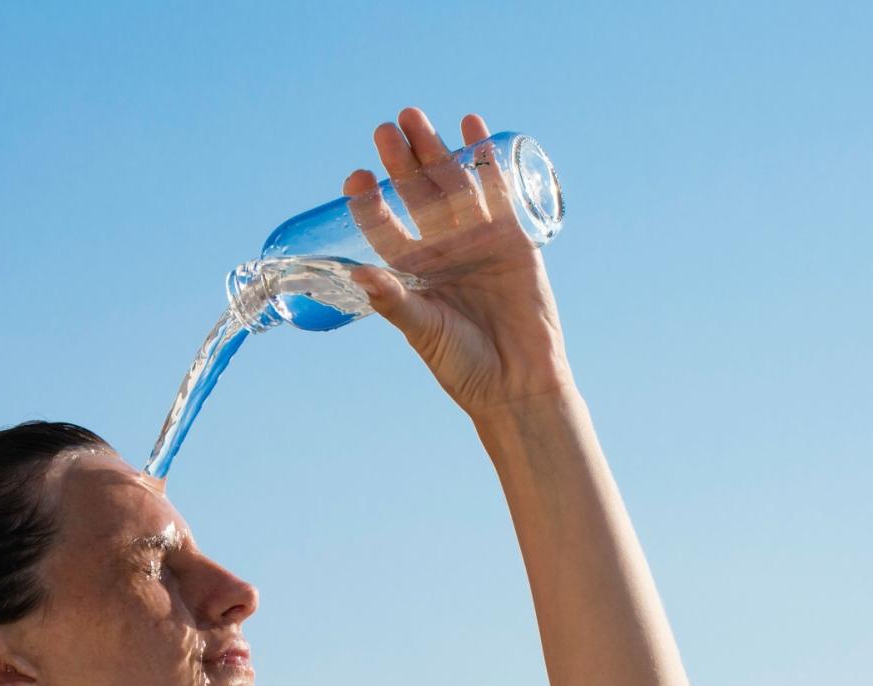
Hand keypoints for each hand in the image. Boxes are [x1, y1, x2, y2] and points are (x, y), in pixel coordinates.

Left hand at [343, 108, 576, 422]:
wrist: (516, 380)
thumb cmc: (461, 363)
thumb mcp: (421, 329)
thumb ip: (393, 300)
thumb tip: (357, 274)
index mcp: (411, 272)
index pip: (384, 228)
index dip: (369, 203)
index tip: (355, 179)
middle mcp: (440, 250)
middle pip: (417, 195)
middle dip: (401, 162)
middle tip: (385, 129)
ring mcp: (475, 239)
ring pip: (451, 185)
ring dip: (436, 150)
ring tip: (414, 117)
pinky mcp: (512, 236)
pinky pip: (496, 189)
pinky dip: (485, 158)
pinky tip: (471, 125)